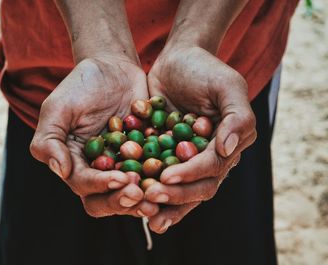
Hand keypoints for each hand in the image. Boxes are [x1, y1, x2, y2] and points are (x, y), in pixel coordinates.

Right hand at [30, 56, 158, 217]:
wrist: (112, 67)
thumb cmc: (80, 85)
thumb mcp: (57, 108)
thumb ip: (49, 140)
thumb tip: (61, 171)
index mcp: (75, 164)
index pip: (84, 185)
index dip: (101, 186)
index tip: (120, 179)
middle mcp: (99, 171)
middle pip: (108, 199)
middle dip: (123, 200)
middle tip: (140, 193)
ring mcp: (124, 166)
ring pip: (133, 193)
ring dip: (146, 198)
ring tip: (160, 193)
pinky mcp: (146, 157)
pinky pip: (156, 173)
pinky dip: (165, 178)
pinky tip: (178, 175)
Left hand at [145, 46, 255, 232]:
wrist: (177, 59)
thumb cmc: (205, 69)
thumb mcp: (227, 86)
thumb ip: (237, 117)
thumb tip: (228, 150)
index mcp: (228, 145)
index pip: (212, 168)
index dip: (191, 176)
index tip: (167, 178)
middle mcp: (210, 158)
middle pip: (196, 187)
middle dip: (174, 196)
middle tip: (149, 198)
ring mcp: (187, 159)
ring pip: (178, 190)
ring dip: (161, 203)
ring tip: (141, 212)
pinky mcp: (165, 155)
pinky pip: (157, 176)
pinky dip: (145, 187)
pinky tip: (129, 196)